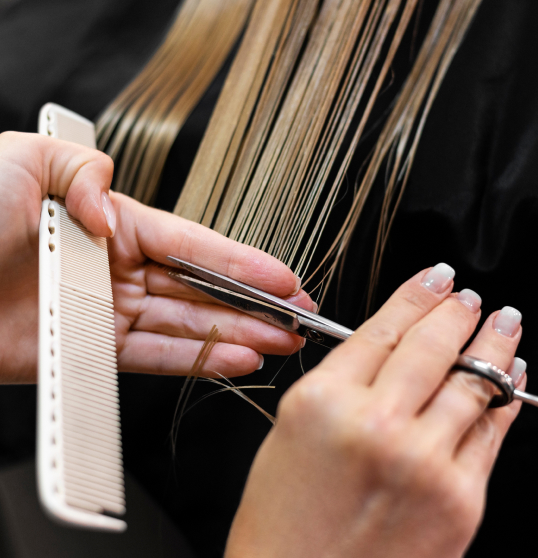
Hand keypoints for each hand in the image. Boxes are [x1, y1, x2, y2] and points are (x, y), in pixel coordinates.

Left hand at [0, 132, 311, 382]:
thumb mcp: (25, 162)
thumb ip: (87, 170)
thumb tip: (119, 214)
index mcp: (114, 224)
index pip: (194, 245)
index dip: (243, 262)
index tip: (285, 278)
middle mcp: (119, 269)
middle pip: (202, 288)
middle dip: (254, 303)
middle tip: (298, 317)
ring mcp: (108, 312)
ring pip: (187, 324)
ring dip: (236, 334)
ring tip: (280, 342)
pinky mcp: (91, 352)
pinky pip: (155, 357)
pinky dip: (197, 360)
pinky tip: (235, 359)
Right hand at [226, 266, 524, 557]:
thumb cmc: (283, 518)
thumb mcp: (292, 430)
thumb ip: (342, 383)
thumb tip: (388, 348)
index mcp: (324, 401)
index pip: (382, 327)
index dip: (415, 295)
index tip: (434, 277)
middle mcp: (376, 425)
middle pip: (431, 346)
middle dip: (456, 310)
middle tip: (468, 294)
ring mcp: (425, 462)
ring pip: (473, 382)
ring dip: (493, 343)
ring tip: (504, 319)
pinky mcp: (460, 501)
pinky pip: (492, 431)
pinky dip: (506, 396)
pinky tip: (513, 375)